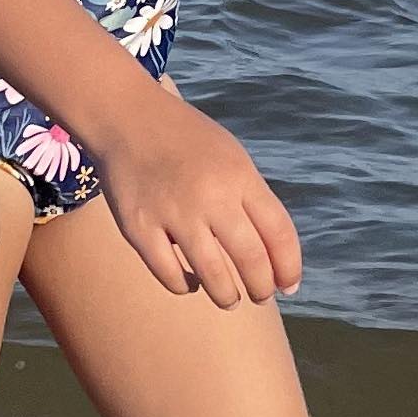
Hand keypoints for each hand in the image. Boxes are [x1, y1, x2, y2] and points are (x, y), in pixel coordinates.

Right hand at [94, 93, 302, 308]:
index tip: (289, 286)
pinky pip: (170, 275)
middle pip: (251, 260)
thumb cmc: (187, 143)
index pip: (279, 233)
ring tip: (228, 299)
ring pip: (213, 276)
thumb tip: (273, 256)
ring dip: (226, 296)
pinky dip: (185, 286)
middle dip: (261, 289)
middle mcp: (210, 195)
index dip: (289, 267)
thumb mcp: (231, 157)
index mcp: (240, 176)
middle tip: (260, 296)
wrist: (127, 117)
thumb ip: (252, 200)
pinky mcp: (139, 227)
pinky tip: (191, 281)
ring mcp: (173, 212)